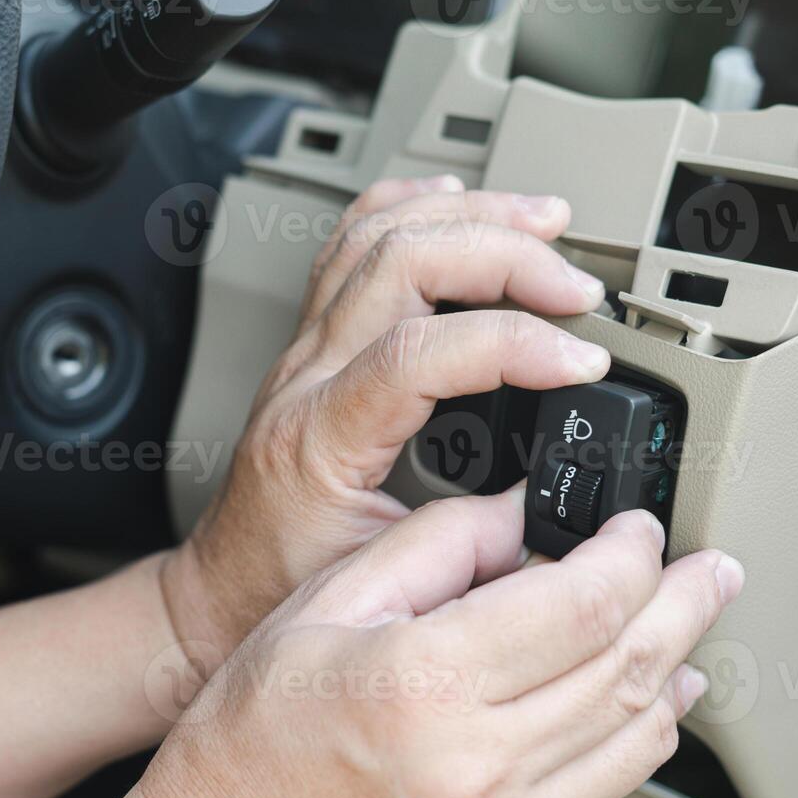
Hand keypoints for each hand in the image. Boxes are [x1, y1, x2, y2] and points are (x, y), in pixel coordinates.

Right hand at [134, 496, 743, 797]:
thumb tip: (516, 514)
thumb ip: (427, 549)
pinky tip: (646, 705)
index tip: (637, 525)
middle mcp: (479, 764)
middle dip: (686, 601)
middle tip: (713, 567)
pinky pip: (612, 795)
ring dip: (678, 668)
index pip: (581, 601)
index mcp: (423, 683)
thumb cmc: (246, 752)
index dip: (631, 552)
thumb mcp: (314, 613)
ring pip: (640, 735)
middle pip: (631, 664)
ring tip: (688, 626)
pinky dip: (645, 739)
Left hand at [161, 175, 611, 677]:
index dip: (514, 342)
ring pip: (376, 237)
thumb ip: (470, 533)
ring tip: (544, 225)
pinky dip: (407, 211)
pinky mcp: (310, 346)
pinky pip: (349, 248)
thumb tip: (556, 499)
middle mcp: (305, 379)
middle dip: (505, 255)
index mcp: (321, 439)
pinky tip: (452, 204)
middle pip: (401, 263)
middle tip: (576, 290)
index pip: (420, 352)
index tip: (581, 360)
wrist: (217, 594)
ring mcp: (303, 353)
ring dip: (470, 218)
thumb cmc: (282, 590)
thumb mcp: (390, 573)